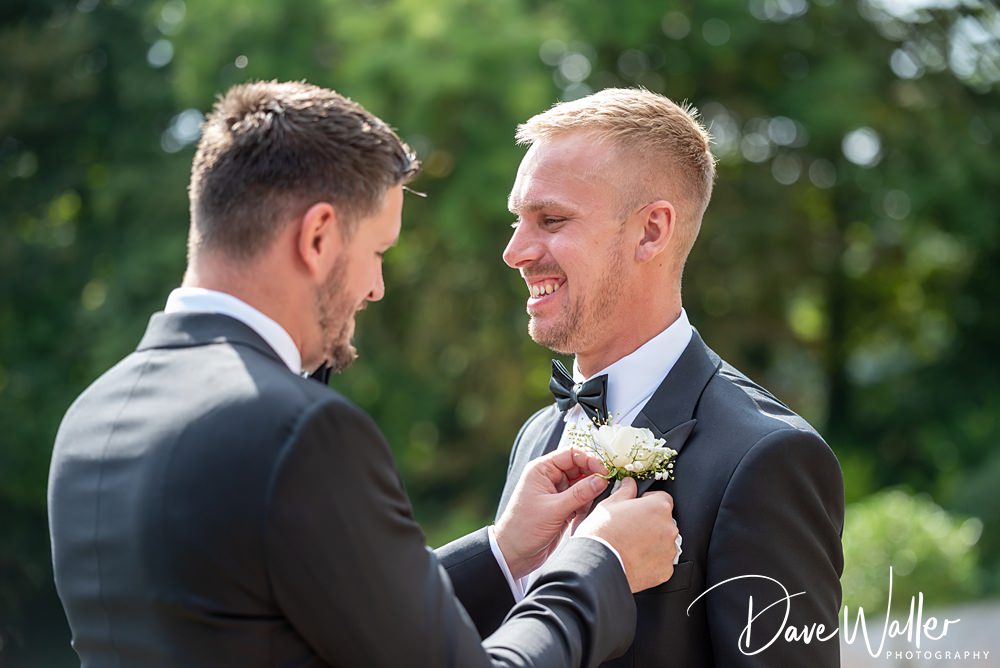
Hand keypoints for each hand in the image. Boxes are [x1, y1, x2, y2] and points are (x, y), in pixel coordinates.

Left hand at [495, 447, 609, 578]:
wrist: (514, 554)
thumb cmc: (525, 528)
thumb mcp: (555, 509)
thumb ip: (580, 493)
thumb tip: (602, 480)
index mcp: (542, 470)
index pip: (571, 454)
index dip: (589, 460)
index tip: (604, 472)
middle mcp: (549, 478)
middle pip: (579, 468)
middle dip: (592, 478)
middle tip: (605, 487)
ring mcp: (556, 493)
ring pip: (582, 485)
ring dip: (588, 494)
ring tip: (587, 507)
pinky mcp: (561, 507)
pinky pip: (580, 500)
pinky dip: (585, 506)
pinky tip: (582, 517)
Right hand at [576, 477, 678, 591]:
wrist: (598, 564)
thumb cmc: (602, 533)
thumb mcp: (609, 504)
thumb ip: (625, 491)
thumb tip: (629, 483)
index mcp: (658, 507)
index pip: (663, 498)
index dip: (648, 501)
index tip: (638, 508)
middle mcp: (669, 528)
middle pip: (664, 521)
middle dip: (651, 523)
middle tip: (631, 528)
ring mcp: (668, 550)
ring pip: (664, 541)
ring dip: (653, 542)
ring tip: (631, 545)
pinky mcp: (665, 570)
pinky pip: (662, 561)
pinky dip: (652, 561)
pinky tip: (635, 558)